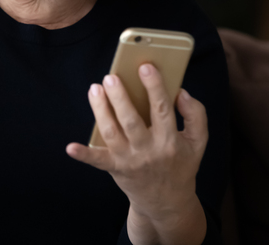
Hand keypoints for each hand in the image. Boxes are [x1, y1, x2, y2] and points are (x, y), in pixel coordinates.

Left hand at [66, 64, 207, 241]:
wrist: (168, 202)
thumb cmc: (181, 163)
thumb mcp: (198, 142)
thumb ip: (196, 114)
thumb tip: (180, 91)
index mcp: (170, 140)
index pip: (162, 109)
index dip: (154, 87)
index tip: (145, 66)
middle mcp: (149, 150)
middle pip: (131, 121)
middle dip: (120, 97)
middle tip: (110, 76)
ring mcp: (130, 160)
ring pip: (112, 133)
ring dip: (101, 110)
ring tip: (95, 88)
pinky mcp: (115, 168)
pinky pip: (98, 161)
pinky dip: (84, 155)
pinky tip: (70, 147)